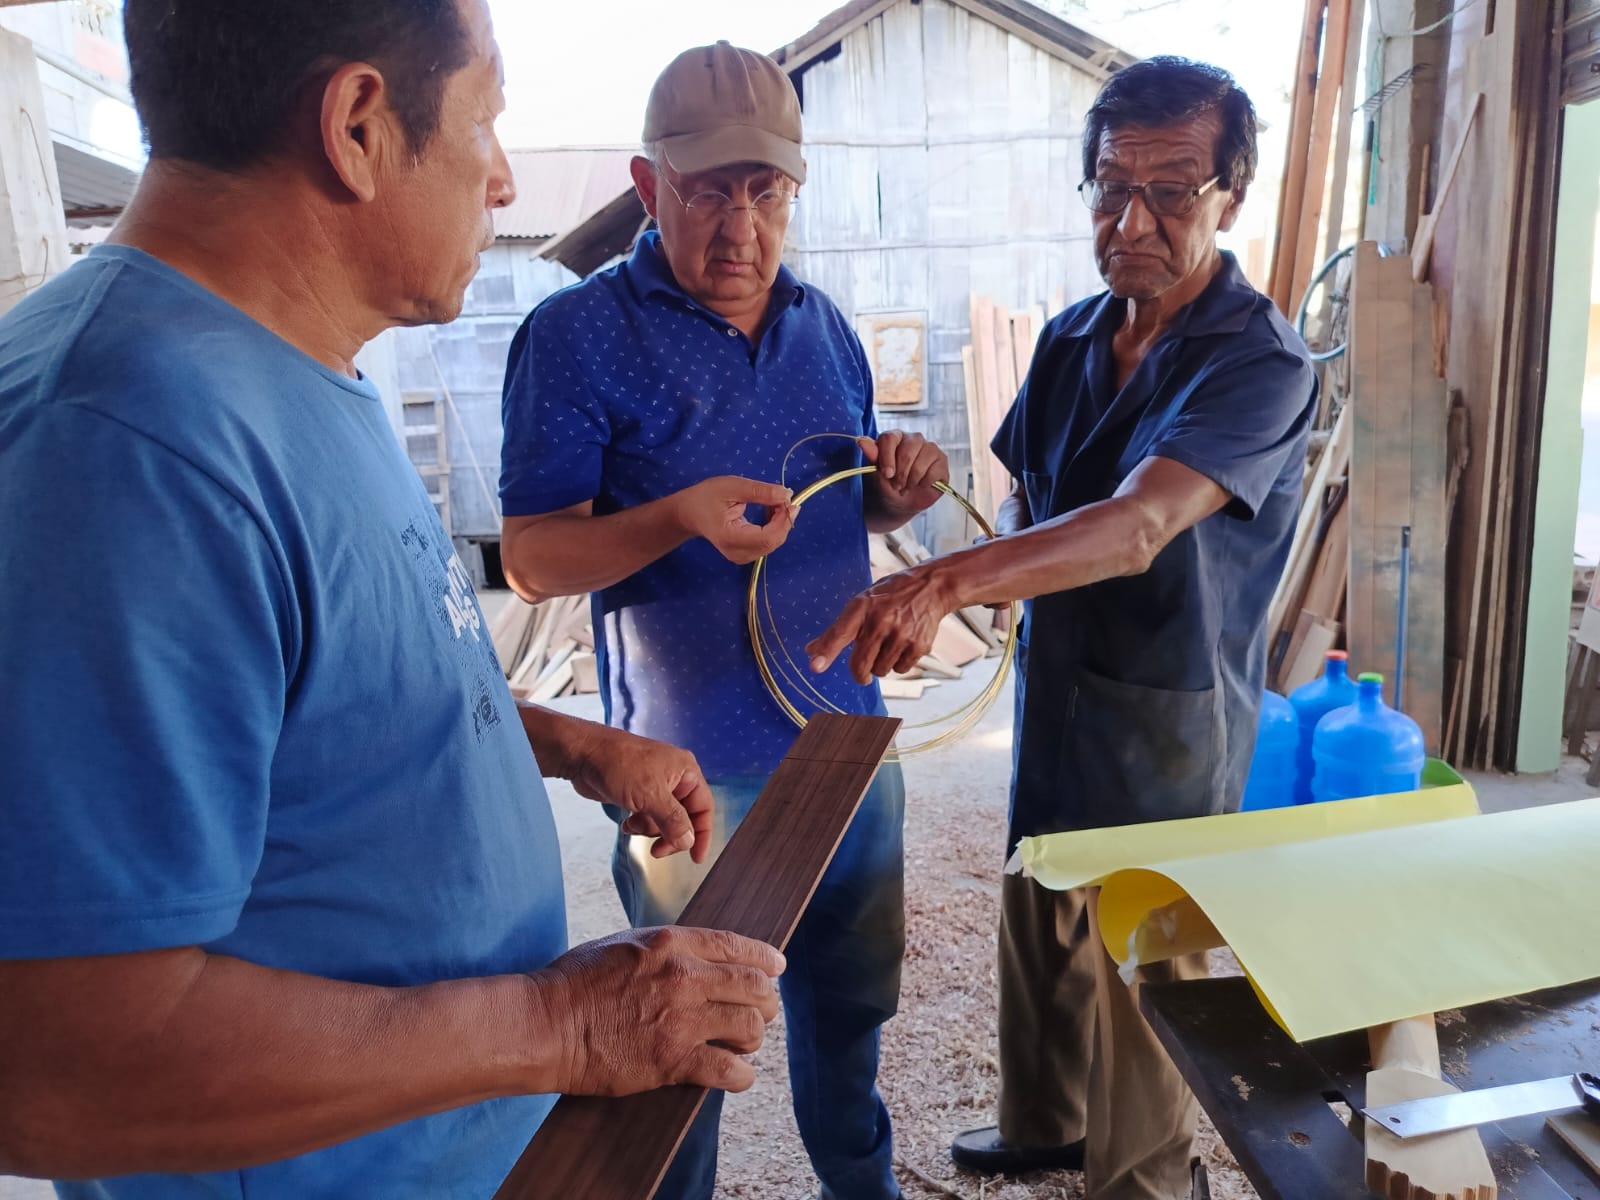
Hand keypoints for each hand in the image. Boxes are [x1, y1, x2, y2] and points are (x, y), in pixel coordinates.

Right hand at [529, 926, 783, 1095]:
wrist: (545, 1025)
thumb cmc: (575, 982)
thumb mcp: (624, 943)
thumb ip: (666, 946)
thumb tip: (698, 954)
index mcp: (672, 943)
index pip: (737, 946)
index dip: (765, 958)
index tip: (777, 967)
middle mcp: (683, 976)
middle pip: (753, 986)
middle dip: (766, 1000)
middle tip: (764, 1011)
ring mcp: (680, 1019)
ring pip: (749, 1027)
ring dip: (753, 1037)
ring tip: (744, 1043)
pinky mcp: (672, 1060)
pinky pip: (729, 1070)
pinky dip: (741, 1075)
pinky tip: (736, 1075)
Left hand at [568, 725, 714, 862]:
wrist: (583, 754)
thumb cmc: (618, 763)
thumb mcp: (651, 795)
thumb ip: (673, 821)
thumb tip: (688, 841)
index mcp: (686, 771)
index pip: (704, 807)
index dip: (703, 833)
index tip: (696, 857)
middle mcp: (674, 778)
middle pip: (684, 818)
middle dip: (670, 835)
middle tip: (657, 850)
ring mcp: (655, 786)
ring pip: (664, 821)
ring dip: (650, 829)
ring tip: (633, 825)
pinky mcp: (638, 793)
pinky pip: (648, 817)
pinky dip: (639, 824)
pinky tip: (627, 823)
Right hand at [674, 476, 795, 564]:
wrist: (690, 513)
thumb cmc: (707, 497)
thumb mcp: (732, 487)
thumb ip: (760, 492)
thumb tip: (787, 495)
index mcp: (730, 538)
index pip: (767, 537)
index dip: (784, 521)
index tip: (789, 501)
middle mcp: (737, 553)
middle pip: (773, 542)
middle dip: (784, 520)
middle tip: (782, 497)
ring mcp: (741, 557)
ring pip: (773, 543)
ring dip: (780, 522)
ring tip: (771, 502)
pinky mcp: (745, 555)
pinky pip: (768, 543)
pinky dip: (774, 527)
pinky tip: (768, 512)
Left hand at [806, 564, 956, 683]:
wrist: (931, 587)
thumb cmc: (890, 596)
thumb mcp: (862, 603)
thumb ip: (838, 630)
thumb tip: (810, 651)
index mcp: (862, 607)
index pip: (840, 633)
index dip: (826, 652)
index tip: (815, 667)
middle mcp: (881, 621)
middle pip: (860, 665)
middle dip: (859, 674)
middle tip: (862, 673)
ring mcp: (901, 634)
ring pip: (881, 671)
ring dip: (880, 665)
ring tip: (888, 646)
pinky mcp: (919, 645)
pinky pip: (900, 670)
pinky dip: (899, 663)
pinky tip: (903, 645)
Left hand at [859, 432, 947, 519]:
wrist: (900, 503)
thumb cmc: (886, 486)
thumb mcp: (876, 474)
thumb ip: (872, 456)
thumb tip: (861, 441)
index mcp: (894, 437)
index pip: (889, 438)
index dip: (887, 458)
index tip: (886, 475)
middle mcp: (913, 439)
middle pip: (907, 451)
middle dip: (900, 474)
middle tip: (896, 485)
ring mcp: (929, 448)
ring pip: (921, 462)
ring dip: (912, 480)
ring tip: (907, 486)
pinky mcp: (942, 460)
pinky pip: (934, 472)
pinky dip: (925, 483)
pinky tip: (921, 485)